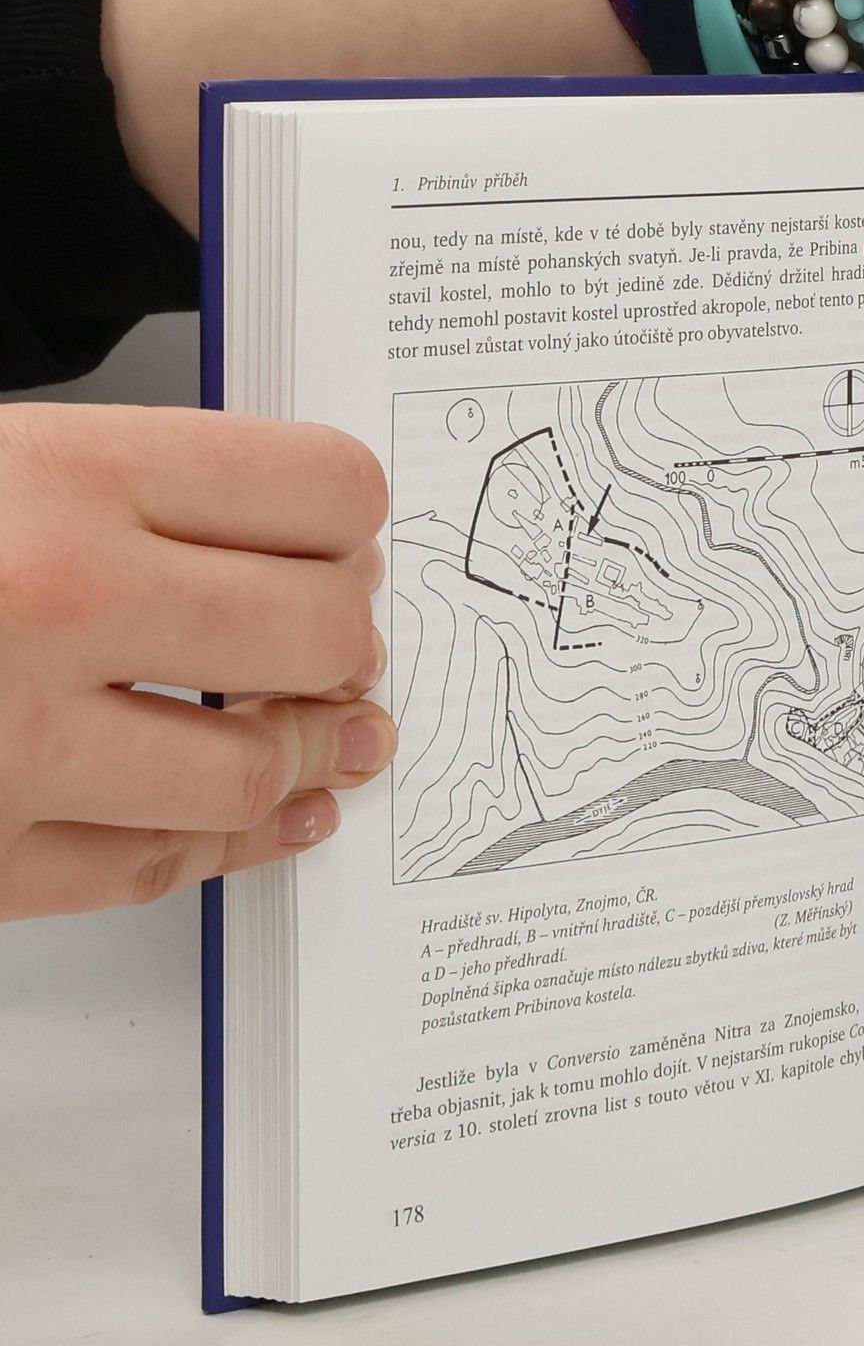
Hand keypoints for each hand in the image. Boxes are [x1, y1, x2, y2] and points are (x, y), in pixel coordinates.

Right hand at [0, 403, 394, 919]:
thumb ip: (120, 492)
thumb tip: (270, 534)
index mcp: (62, 479)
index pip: (317, 489)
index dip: (348, 522)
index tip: (345, 543)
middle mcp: (53, 605)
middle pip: (318, 633)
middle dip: (346, 645)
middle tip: (343, 649)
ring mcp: (16, 746)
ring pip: (252, 771)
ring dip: (306, 759)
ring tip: (329, 740)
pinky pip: (151, 866)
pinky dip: (222, 845)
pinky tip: (258, 819)